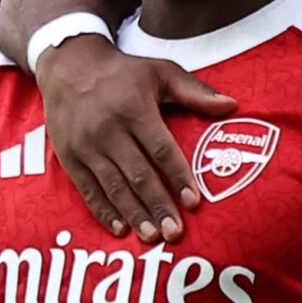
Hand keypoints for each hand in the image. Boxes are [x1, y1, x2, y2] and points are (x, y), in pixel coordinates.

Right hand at [37, 37, 236, 243]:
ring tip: (152, 237)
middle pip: (137, 174)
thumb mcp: (160, 72)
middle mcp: (108, 129)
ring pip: (113, 186)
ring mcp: (86, 146)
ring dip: (134, 214)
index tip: (194, 202)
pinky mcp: (69, 157)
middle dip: (158, 205)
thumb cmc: (123, 72)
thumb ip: (196, 91)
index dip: (178, 176)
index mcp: (134, 109)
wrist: (69, 65)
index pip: (160, 149)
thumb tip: (232, 106)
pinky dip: (103, 211)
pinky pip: (87, 189)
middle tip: (175, 233)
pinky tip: (120, 228)